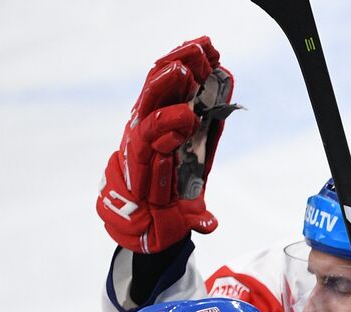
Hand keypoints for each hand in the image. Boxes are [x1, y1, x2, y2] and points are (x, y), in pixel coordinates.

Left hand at [98, 37, 235, 253]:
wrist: (144, 213)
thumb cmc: (157, 218)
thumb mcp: (172, 224)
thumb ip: (190, 221)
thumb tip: (210, 225)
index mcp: (140, 160)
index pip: (148, 134)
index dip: (165, 124)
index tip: (189, 119)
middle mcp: (144, 135)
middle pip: (151, 101)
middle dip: (169, 83)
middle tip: (189, 66)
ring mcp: (155, 121)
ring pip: (162, 86)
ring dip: (182, 64)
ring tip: (205, 47)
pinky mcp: (170, 114)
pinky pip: (177, 86)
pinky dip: (191, 67)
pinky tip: (210, 53)